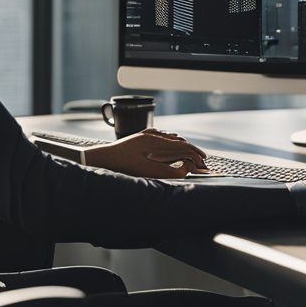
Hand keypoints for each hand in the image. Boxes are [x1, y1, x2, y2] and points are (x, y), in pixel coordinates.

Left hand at [84, 129, 209, 178]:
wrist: (102, 157)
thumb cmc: (122, 165)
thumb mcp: (146, 171)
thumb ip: (167, 171)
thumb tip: (185, 168)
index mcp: (155, 142)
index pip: (181, 146)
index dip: (194, 154)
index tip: (203, 162)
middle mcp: (152, 135)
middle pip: (178, 141)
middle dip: (191, 150)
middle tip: (202, 159)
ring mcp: (146, 135)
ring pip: (170, 137)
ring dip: (182, 145)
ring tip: (191, 152)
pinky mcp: (141, 137)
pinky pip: (160, 136)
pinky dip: (171, 140)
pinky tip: (172, 140)